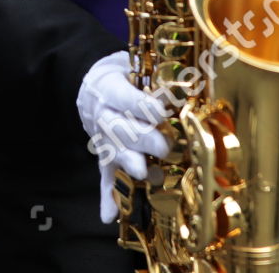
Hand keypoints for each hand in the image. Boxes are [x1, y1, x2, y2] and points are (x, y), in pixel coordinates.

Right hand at [77, 50, 170, 222]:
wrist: (93, 83)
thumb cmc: (125, 72)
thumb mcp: (134, 63)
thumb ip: (156, 75)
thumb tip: (185, 84)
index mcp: (108, 86)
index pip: (123, 96)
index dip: (141, 104)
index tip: (160, 111)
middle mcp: (102, 113)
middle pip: (119, 128)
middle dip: (142, 139)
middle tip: (164, 146)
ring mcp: (101, 137)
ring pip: (113, 152)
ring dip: (130, 164)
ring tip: (148, 174)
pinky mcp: (104, 155)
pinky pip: (104, 177)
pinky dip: (106, 198)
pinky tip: (109, 215)